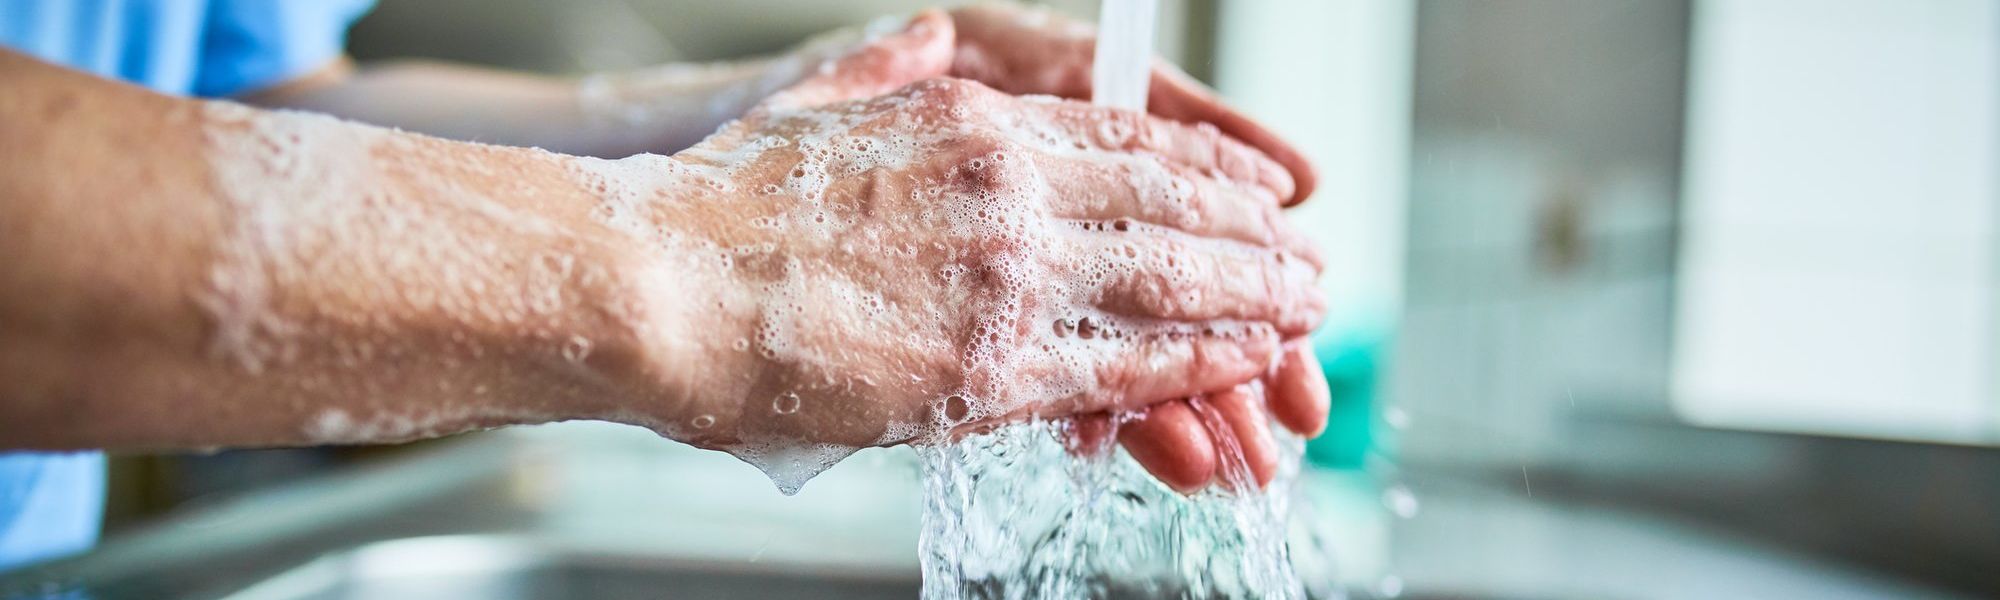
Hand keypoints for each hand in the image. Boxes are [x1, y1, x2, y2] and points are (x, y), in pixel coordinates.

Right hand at [590, 12, 1323, 461]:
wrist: (660, 285)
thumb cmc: (716, 211)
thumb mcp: (814, 105)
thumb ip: (884, 78)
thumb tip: (918, 38)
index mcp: (966, 122)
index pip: (1123, 135)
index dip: (1203, 164)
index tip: (1252, 183)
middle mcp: (1007, 187)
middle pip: (1169, 203)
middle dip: (1250, 234)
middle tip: (1306, 255)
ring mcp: (1009, 274)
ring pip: (1172, 278)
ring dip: (1252, 296)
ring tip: (1307, 308)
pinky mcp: (994, 365)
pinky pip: (1128, 362)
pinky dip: (1199, 363)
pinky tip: (1245, 363)